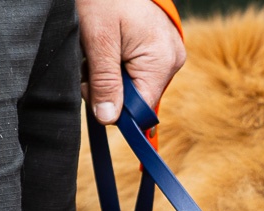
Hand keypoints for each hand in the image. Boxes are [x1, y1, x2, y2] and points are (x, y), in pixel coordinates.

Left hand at [79, 0, 186, 122]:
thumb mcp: (98, 39)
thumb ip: (104, 81)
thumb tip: (109, 119)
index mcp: (162, 60)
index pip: (142, 108)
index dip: (114, 107)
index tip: (91, 88)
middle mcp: (172, 61)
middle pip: (138, 98)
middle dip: (109, 88)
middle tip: (91, 63)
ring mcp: (168, 55)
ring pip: (135, 86)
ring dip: (110, 76)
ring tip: (99, 51)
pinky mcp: (160, 50)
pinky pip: (138, 71)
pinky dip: (118, 66)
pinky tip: (109, 49)